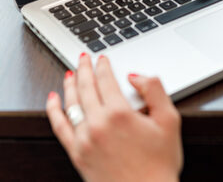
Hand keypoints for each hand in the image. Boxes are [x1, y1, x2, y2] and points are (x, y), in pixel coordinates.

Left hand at [46, 53, 181, 181]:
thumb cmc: (160, 164)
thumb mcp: (170, 120)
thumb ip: (154, 90)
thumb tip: (136, 76)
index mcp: (119, 113)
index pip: (105, 79)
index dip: (103, 65)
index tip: (102, 58)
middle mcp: (98, 124)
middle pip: (86, 87)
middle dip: (84, 69)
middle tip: (83, 58)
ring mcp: (84, 139)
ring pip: (71, 103)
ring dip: (70, 84)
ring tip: (70, 73)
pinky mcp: (77, 154)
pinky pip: (59, 126)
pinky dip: (54, 110)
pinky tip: (53, 99)